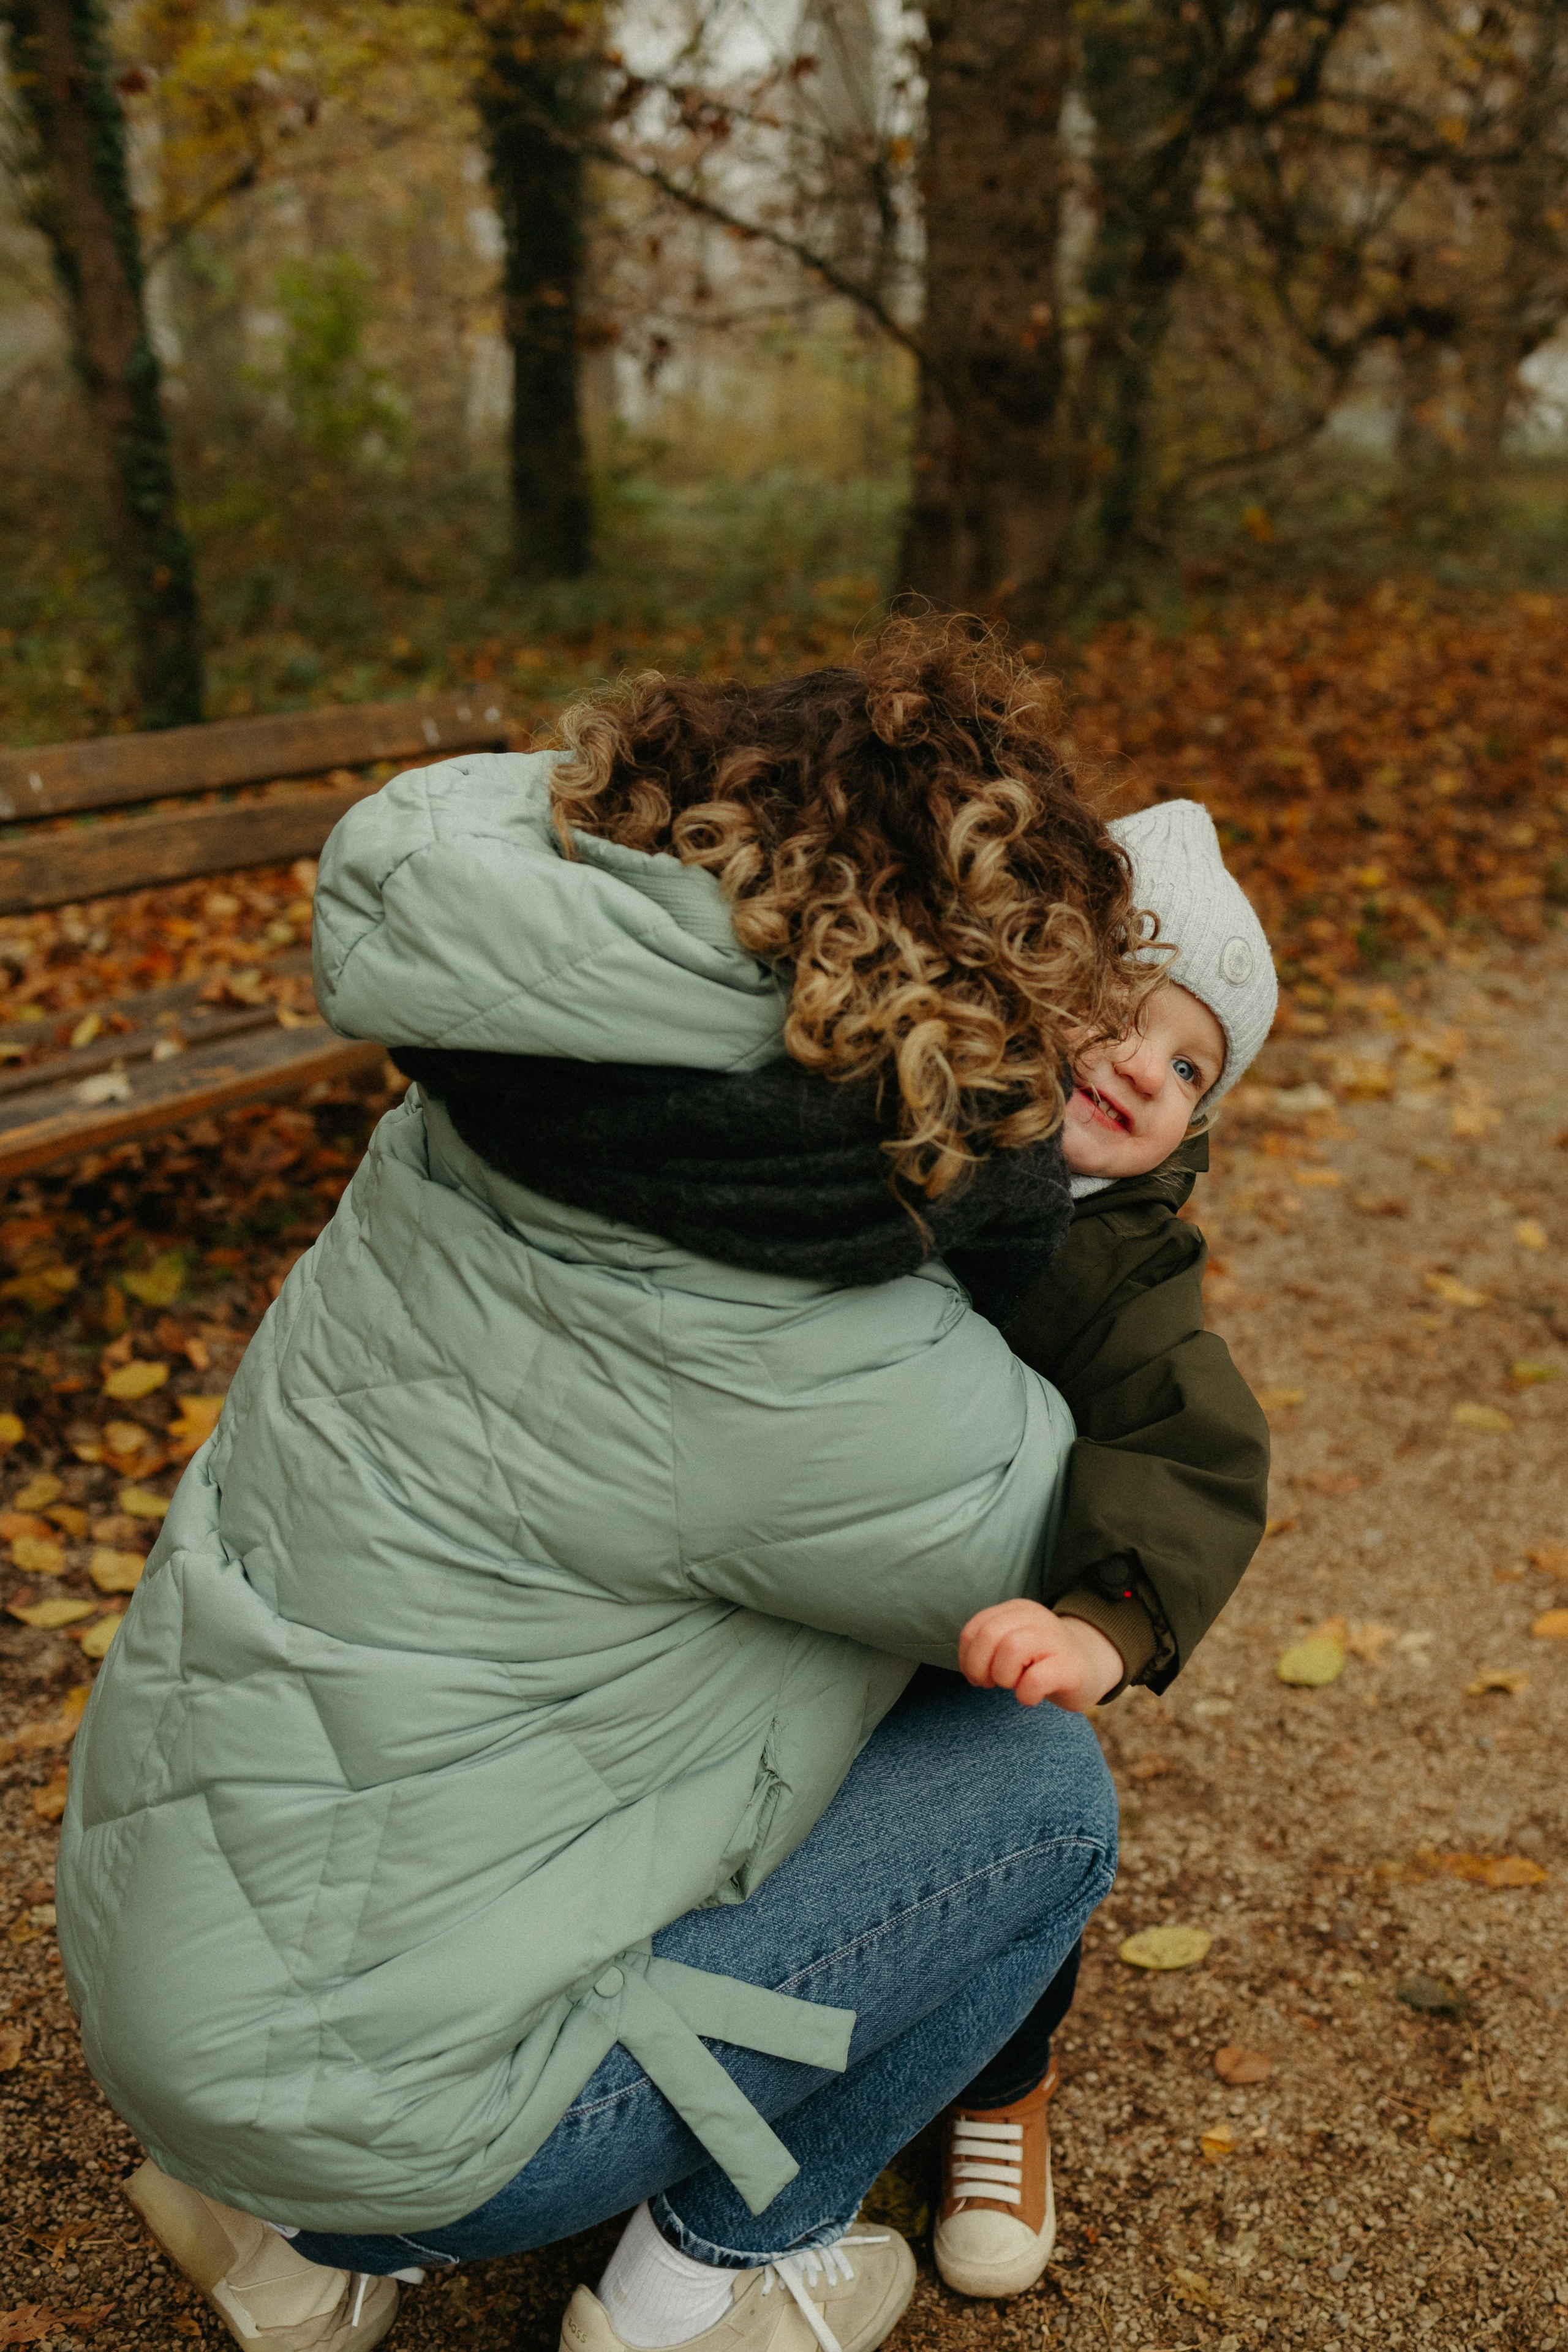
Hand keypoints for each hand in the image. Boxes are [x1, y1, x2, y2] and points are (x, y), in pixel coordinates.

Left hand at [958, 1599, 1123, 1711]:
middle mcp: (1037, 1618)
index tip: (977, 1676)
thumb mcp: (1013, 1643)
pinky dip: (1025, 1694)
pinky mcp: (1071, 1667)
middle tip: (991, 1684)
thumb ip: (989, 1645)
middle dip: (980, 1667)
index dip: (967, 1658)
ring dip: (1004, 1676)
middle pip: (989, 1635)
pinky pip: (1035, 1679)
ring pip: (1011, 1649)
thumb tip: (970, 1670)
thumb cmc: (1042, 1661)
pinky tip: (1031, 1696)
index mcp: (1018, 1610)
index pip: (975, 1628)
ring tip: (1015, 1685)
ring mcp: (1056, 1640)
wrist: (1091, 1667)